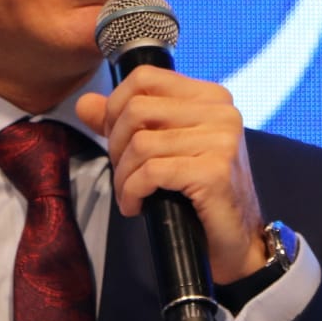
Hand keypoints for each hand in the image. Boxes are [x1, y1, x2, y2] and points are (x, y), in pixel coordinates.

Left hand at [75, 66, 265, 284]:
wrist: (236, 243)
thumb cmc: (199, 194)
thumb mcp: (163, 149)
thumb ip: (125, 122)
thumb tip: (85, 103)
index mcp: (211, 97)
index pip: (145, 78)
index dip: (116, 107)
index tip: (117, 141)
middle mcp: (221, 112)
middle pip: (137, 109)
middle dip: (117, 146)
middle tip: (124, 174)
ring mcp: (221, 140)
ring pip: (141, 144)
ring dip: (124, 177)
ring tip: (131, 195)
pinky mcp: (214, 171)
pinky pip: (151, 172)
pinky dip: (133, 192)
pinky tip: (137, 207)